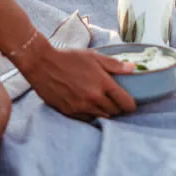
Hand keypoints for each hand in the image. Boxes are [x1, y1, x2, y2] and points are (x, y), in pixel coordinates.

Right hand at [21, 42, 136, 119]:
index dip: (131, 105)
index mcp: (103, 83)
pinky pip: (87, 119)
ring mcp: (81, 107)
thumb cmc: (69, 58)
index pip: (125, 102)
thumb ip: (115, 65)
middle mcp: (94, 98)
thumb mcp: (94, 56)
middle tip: (115, 101)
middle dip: (117, 107)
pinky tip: (89, 106)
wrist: (42, 64)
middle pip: (114, 112)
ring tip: (102, 103)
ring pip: (102, 117)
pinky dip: (92, 114)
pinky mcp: (70, 112)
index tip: (130, 104)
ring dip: (105, 112)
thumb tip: (133, 69)